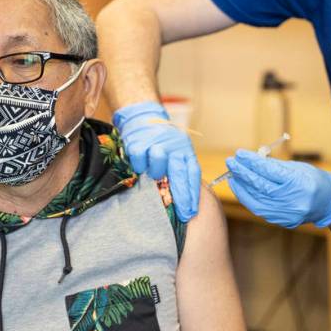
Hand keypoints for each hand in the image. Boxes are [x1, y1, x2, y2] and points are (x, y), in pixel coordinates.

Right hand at [113, 101, 200, 220]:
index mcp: (185, 150)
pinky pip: (139, 158)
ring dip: (156, 173)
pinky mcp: (138, 141)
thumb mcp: (175, 153)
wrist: (143, 117)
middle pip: (180, 172)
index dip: (192, 194)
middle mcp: (173, 145)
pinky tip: (139, 168)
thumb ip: (179, 172)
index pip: (192, 173)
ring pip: (159, 161)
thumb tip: (184, 202)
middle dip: (182, 196)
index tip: (191, 212)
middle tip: (183, 214)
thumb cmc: (161, 143)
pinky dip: (138, 166)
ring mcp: (155, 142)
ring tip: (154, 177)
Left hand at [225, 149, 330, 228]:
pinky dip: (248, 198)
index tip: (239, 154)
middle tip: (231, 162)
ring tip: (232, 175)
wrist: (329, 204)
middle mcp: (293, 200)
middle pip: (261, 186)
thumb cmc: (313, 180)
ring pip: (257, 200)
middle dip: (242, 173)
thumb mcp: (297, 168)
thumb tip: (250, 160)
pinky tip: (240, 189)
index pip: (269, 171)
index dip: (251, 162)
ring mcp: (287, 213)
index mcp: (299, 182)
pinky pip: (260, 209)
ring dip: (241, 187)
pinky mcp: (282, 221)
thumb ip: (274, 165)